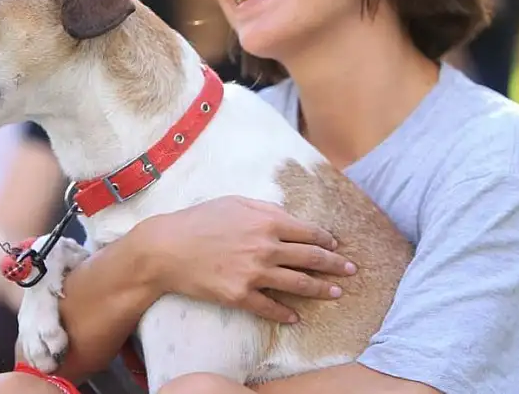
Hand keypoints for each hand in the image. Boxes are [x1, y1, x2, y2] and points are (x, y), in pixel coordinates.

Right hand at [138, 196, 357, 323]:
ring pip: (298, 284)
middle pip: (311, 258)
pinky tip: (295, 317)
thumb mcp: (234, 201)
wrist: (167, 248)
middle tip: (351, 269)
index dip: (326, 240)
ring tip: (335, 293)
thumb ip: (265, 208)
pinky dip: (285, 314)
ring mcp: (254, 273)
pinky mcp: (240, 295)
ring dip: (320, 290)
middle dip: (336, 265)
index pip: (308, 232)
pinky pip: (270, 307)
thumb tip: (288, 216)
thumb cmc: (199, 220)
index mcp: (267, 221)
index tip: (336, 245)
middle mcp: (266, 247)